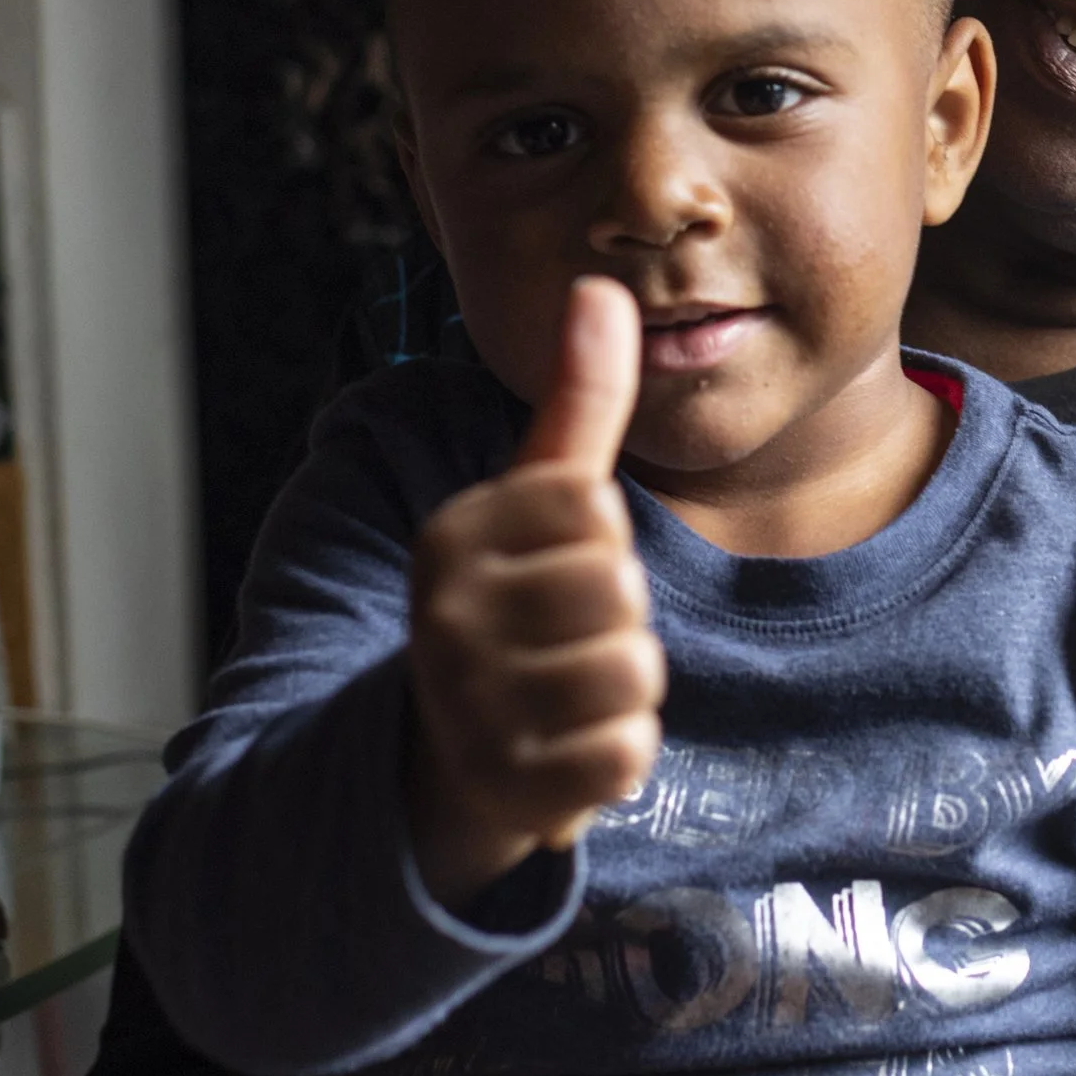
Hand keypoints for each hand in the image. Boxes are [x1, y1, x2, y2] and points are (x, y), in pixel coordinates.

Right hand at [406, 274, 665, 906]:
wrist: (441, 757)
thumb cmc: (512, 606)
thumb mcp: (534, 499)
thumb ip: (578, 400)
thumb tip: (602, 287)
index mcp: (451, 537)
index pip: (593, 507)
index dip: (600, 539)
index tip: (557, 563)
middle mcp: (445, 618)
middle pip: (621, 591)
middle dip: (618, 618)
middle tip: (563, 639)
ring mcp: (470, 706)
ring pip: (633, 672)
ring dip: (622, 689)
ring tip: (565, 691)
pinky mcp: (507, 787)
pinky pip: (628, 752)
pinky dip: (617, 755)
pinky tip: (567, 748)